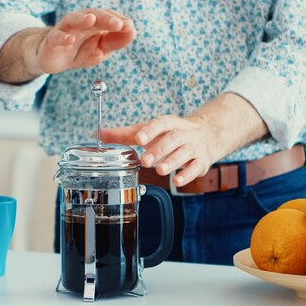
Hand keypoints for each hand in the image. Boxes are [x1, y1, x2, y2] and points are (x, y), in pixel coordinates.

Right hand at [33, 8, 135, 74]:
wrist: (54, 59)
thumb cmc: (81, 50)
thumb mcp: (101, 49)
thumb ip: (116, 41)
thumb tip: (132, 30)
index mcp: (94, 22)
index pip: (108, 16)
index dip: (118, 19)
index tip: (129, 25)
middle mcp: (79, 21)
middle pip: (93, 15)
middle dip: (106, 18)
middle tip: (118, 23)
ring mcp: (65, 30)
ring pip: (72, 19)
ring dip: (82, 18)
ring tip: (91, 19)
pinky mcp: (52, 41)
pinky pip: (57, 37)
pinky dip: (63, 38)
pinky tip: (70, 40)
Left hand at [100, 115, 221, 186]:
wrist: (208, 134)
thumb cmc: (170, 133)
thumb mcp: (149, 130)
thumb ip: (124, 134)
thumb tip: (98, 134)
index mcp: (169, 123)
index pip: (160, 123)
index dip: (150, 130)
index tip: (139, 138)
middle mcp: (183, 133)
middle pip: (173, 139)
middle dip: (159, 149)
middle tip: (145, 160)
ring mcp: (194, 147)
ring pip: (185, 152)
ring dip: (173, 162)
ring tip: (160, 170)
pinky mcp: (202, 161)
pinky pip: (196, 167)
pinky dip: (187, 175)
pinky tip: (176, 182)